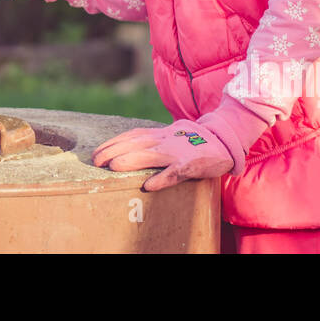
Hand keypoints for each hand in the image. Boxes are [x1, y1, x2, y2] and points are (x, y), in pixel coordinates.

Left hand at [92, 119, 234, 190]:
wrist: (224, 138)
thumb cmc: (193, 140)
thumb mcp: (171, 135)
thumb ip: (153, 140)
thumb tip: (128, 148)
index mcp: (160, 134)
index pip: (132, 135)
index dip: (113, 142)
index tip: (97, 152)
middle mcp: (166, 140)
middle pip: (136, 143)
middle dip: (114, 150)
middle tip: (96, 160)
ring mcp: (178, 151)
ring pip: (151, 154)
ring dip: (132, 160)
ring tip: (114, 167)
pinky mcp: (192, 163)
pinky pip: (175, 172)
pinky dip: (162, 178)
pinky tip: (149, 186)